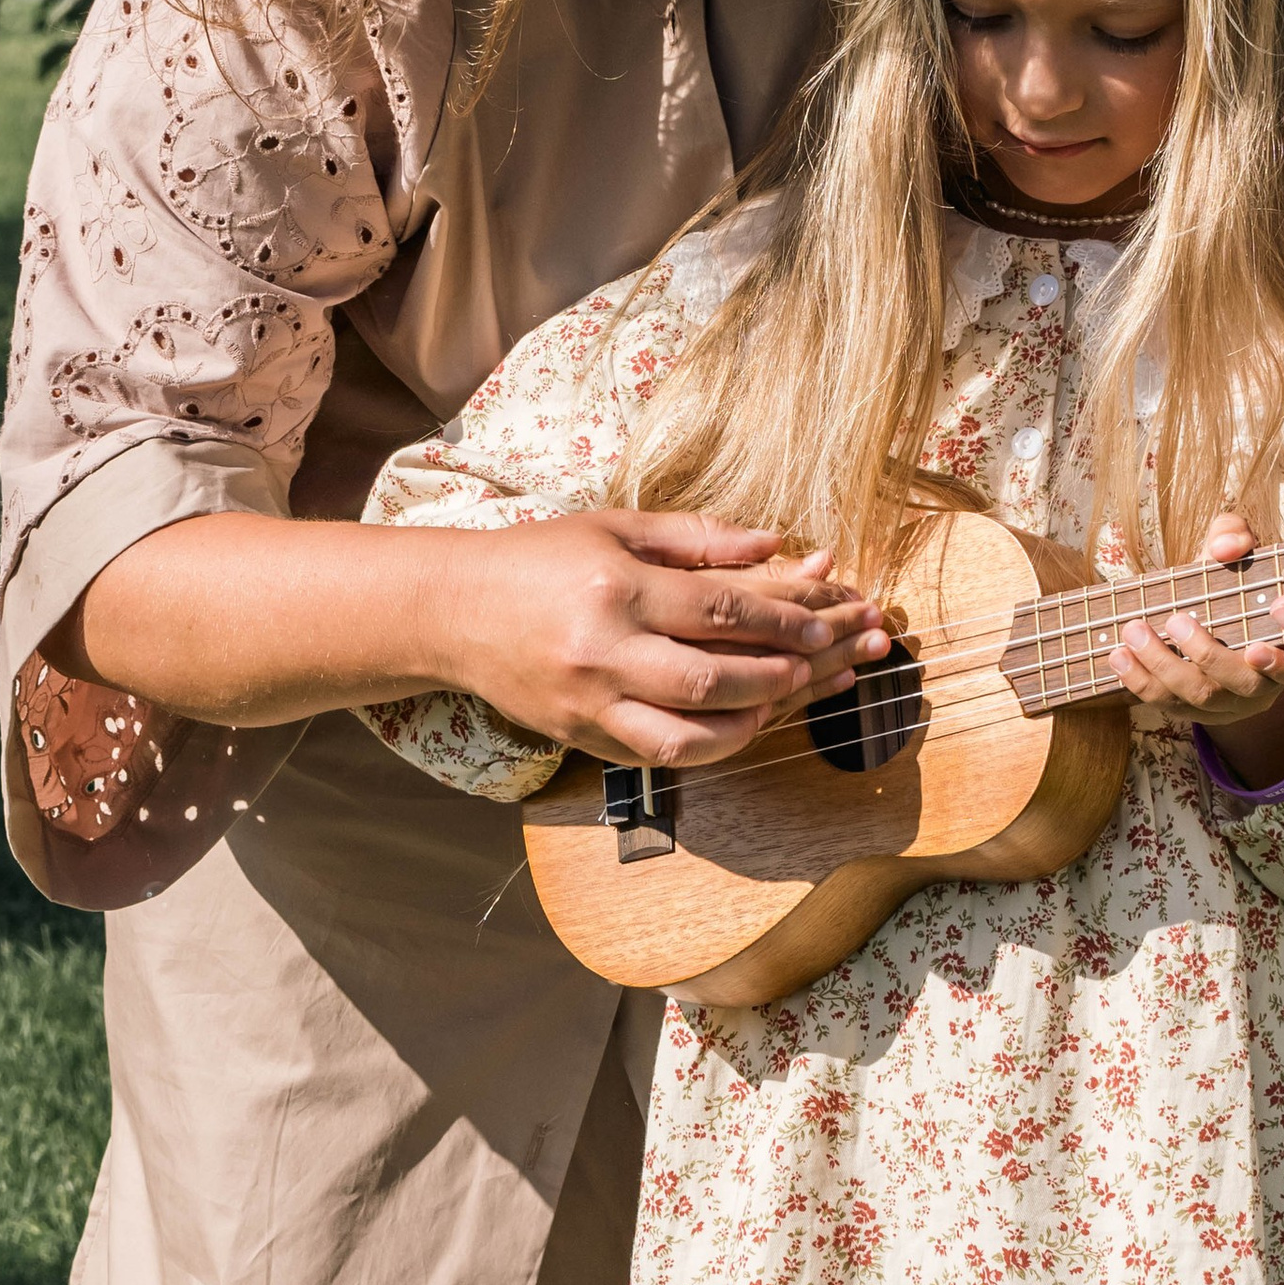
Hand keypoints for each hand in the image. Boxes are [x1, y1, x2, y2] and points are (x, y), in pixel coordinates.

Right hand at [447, 509, 884, 768]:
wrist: (455, 611)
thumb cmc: (540, 559)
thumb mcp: (616, 528)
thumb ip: (698, 538)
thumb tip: (774, 544)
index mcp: (616, 590)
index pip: (719, 610)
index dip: (784, 619)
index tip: (828, 620)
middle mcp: (603, 652)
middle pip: (712, 679)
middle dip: (781, 674)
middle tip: (825, 663)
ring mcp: (589, 703)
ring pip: (686, 735)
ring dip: (749, 722)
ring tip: (785, 699)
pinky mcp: (580, 737)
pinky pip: (656, 756)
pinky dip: (707, 747)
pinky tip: (740, 727)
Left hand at [1107, 515, 1283, 726]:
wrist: (1208, 608)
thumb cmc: (1231, 576)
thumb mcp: (1238, 548)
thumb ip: (1234, 536)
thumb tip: (1225, 548)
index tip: (1255, 648)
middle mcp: (1270, 685)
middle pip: (1243, 684)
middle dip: (1205, 655)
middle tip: (1175, 620)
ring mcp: (1234, 705)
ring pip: (1202, 699)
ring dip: (1163, 667)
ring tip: (1134, 633)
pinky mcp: (1199, 712)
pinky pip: (1171, 707)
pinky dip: (1142, 683)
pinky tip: (1121, 658)